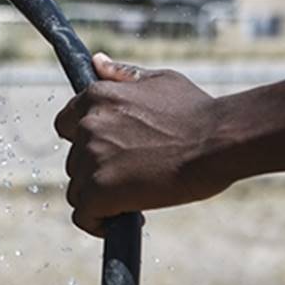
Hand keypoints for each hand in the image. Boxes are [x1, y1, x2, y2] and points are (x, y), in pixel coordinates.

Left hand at [54, 54, 237, 235]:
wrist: (218, 141)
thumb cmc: (197, 112)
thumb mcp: (159, 81)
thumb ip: (122, 76)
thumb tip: (97, 61)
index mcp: (97, 97)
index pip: (66, 124)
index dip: (84, 142)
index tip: (108, 153)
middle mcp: (87, 126)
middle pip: (76, 161)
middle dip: (99, 171)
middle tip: (135, 177)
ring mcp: (91, 159)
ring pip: (79, 190)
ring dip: (102, 197)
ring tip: (135, 198)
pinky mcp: (98, 192)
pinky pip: (84, 215)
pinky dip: (99, 222)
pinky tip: (123, 219)